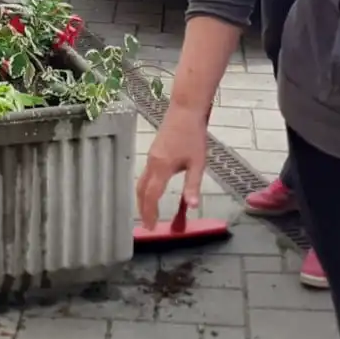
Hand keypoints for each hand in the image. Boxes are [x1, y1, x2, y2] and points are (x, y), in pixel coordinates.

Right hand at [136, 104, 210, 229]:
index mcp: (162, 167)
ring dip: (143, 199)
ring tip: (148, 212)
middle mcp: (152, 163)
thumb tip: (193, 206)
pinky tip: (154, 192)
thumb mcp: (198, 162)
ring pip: (141, 182)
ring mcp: (151, 156)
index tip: (151, 228)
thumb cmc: (193, 136)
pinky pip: (145, 174)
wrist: (185, 110)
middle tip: (147, 225)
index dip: (150, 213)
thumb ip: (193, 185)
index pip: (152, 196)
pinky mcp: (153, 151)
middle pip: (141, 191)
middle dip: (142, 209)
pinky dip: (146, 188)